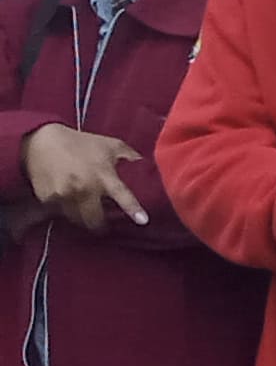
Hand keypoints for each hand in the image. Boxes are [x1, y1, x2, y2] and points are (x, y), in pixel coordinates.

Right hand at [21, 125, 148, 233]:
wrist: (41, 141)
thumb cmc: (80, 143)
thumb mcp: (109, 144)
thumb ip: (128, 155)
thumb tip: (144, 163)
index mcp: (104, 175)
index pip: (122, 195)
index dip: (133, 209)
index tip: (143, 221)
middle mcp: (85, 188)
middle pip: (95, 219)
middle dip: (100, 223)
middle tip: (102, 222)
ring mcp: (65, 195)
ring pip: (76, 218)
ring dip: (81, 217)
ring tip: (83, 211)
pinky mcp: (48, 199)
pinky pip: (59, 212)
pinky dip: (64, 209)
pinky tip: (65, 200)